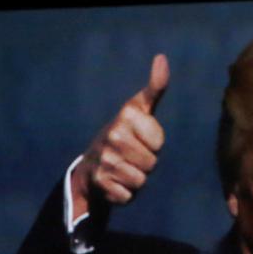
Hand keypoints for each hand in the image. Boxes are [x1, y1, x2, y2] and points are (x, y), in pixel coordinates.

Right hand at [72, 54, 168, 212]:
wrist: (91, 165)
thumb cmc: (124, 134)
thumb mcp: (139, 109)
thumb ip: (155, 87)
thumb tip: (161, 58)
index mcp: (125, 116)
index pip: (159, 142)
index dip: (154, 144)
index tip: (140, 139)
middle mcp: (112, 136)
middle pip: (151, 163)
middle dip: (145, 164)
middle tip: (131, 156)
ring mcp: (105, 160)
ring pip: (141, 180)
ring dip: (136, 179)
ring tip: (123, 169)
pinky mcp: (101, 183)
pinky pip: (128, 196)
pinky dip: (125, 194)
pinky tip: (115, 182)